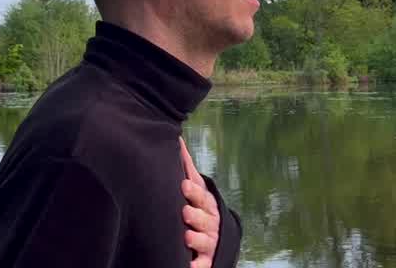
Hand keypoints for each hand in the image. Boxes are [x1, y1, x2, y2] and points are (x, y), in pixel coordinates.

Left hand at [180, 137, 220, 267]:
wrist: (217, 239)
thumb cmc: (200, 208)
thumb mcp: (196, 190)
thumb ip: (187, 168)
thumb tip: (177, 139)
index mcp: (207, 204)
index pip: (201, 196)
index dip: (194, 192)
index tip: (183, 185)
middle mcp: (211, 222)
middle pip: (204, 218)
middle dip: (196, 215)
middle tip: (185, 212)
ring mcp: (209, 241)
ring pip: (204, 241)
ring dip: (197, 239)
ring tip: (187, 237)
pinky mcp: (206, 259)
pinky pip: (202, 264)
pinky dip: (198, 267)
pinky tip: (190, 267)